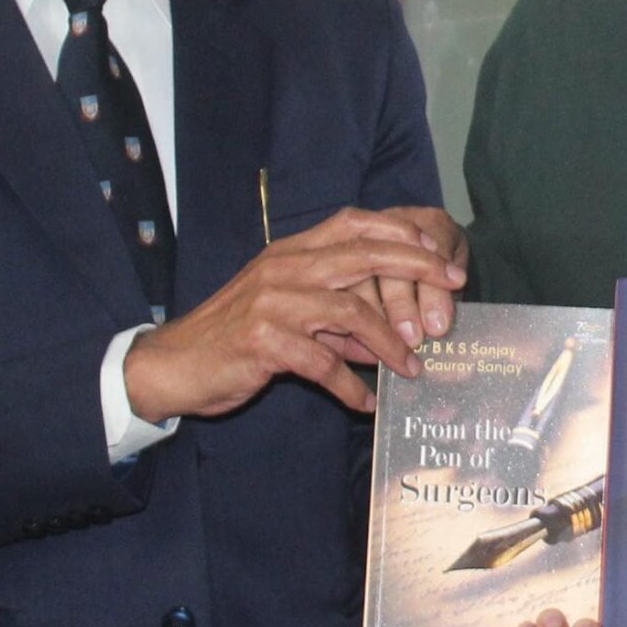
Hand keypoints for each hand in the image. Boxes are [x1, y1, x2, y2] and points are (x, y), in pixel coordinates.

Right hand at [122, 209, 465, 419]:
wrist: (172, 366)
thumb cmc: (234, 338)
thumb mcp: (287, 315)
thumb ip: (334, 319)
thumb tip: (387, 337)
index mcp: (291, 253)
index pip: (353, 223)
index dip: (400, 233)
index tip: (438, 253)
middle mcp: (284, 268)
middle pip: (363, 256)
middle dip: (416, 270)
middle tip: (453, 289)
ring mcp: (273, 303)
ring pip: (351, 311)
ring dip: (389, 343)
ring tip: (413, 368)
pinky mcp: (264, 342)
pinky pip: (322, 363)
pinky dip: (349, 385)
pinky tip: (365, 403)